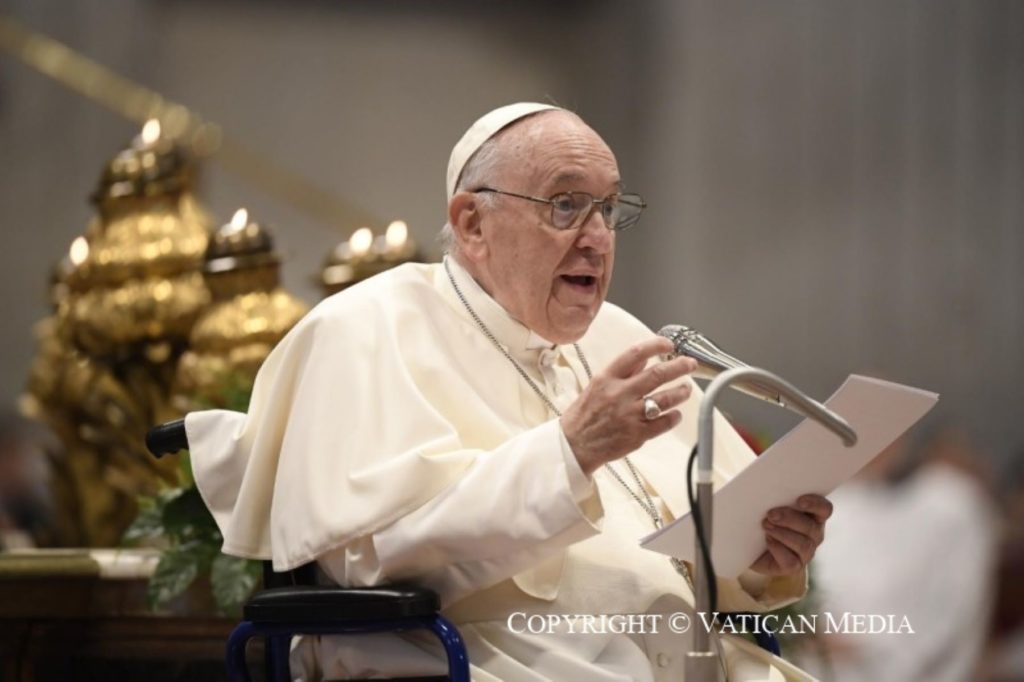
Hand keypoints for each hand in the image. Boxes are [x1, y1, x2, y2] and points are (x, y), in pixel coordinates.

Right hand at [561, 337, 696, 474]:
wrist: (574, 445)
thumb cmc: (584, 415)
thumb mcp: (597, 386)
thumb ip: (622, 373)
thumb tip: (644, 360)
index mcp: (607, 378)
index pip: (635, 353)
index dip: (656, 345)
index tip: (669, 344)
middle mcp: (619, 394)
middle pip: (657, 375)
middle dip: (679, 367)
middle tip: (690, 364)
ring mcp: (629, 415)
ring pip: (665, 399)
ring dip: (680, 392)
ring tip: (686, 389)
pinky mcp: (636, 435)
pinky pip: (663, 423)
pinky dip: (674, 417)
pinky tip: (676, 414)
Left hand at [750, 494, 832, 576]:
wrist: (750, 547)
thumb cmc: (762, 521)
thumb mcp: (768, 506)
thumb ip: (775, 499)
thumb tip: (766, 489)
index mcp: (813, 516)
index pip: (824, 509)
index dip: (815, 504)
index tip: (799, 501)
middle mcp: (814, 535)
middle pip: (811, 527)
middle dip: (789, 519)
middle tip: (771, 514)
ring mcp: (806, 553)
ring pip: (803, 544)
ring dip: (782, 533)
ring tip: (766, 526)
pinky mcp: (794, 566)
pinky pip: (791, 561)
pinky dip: (777, 549)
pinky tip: (767, 541)